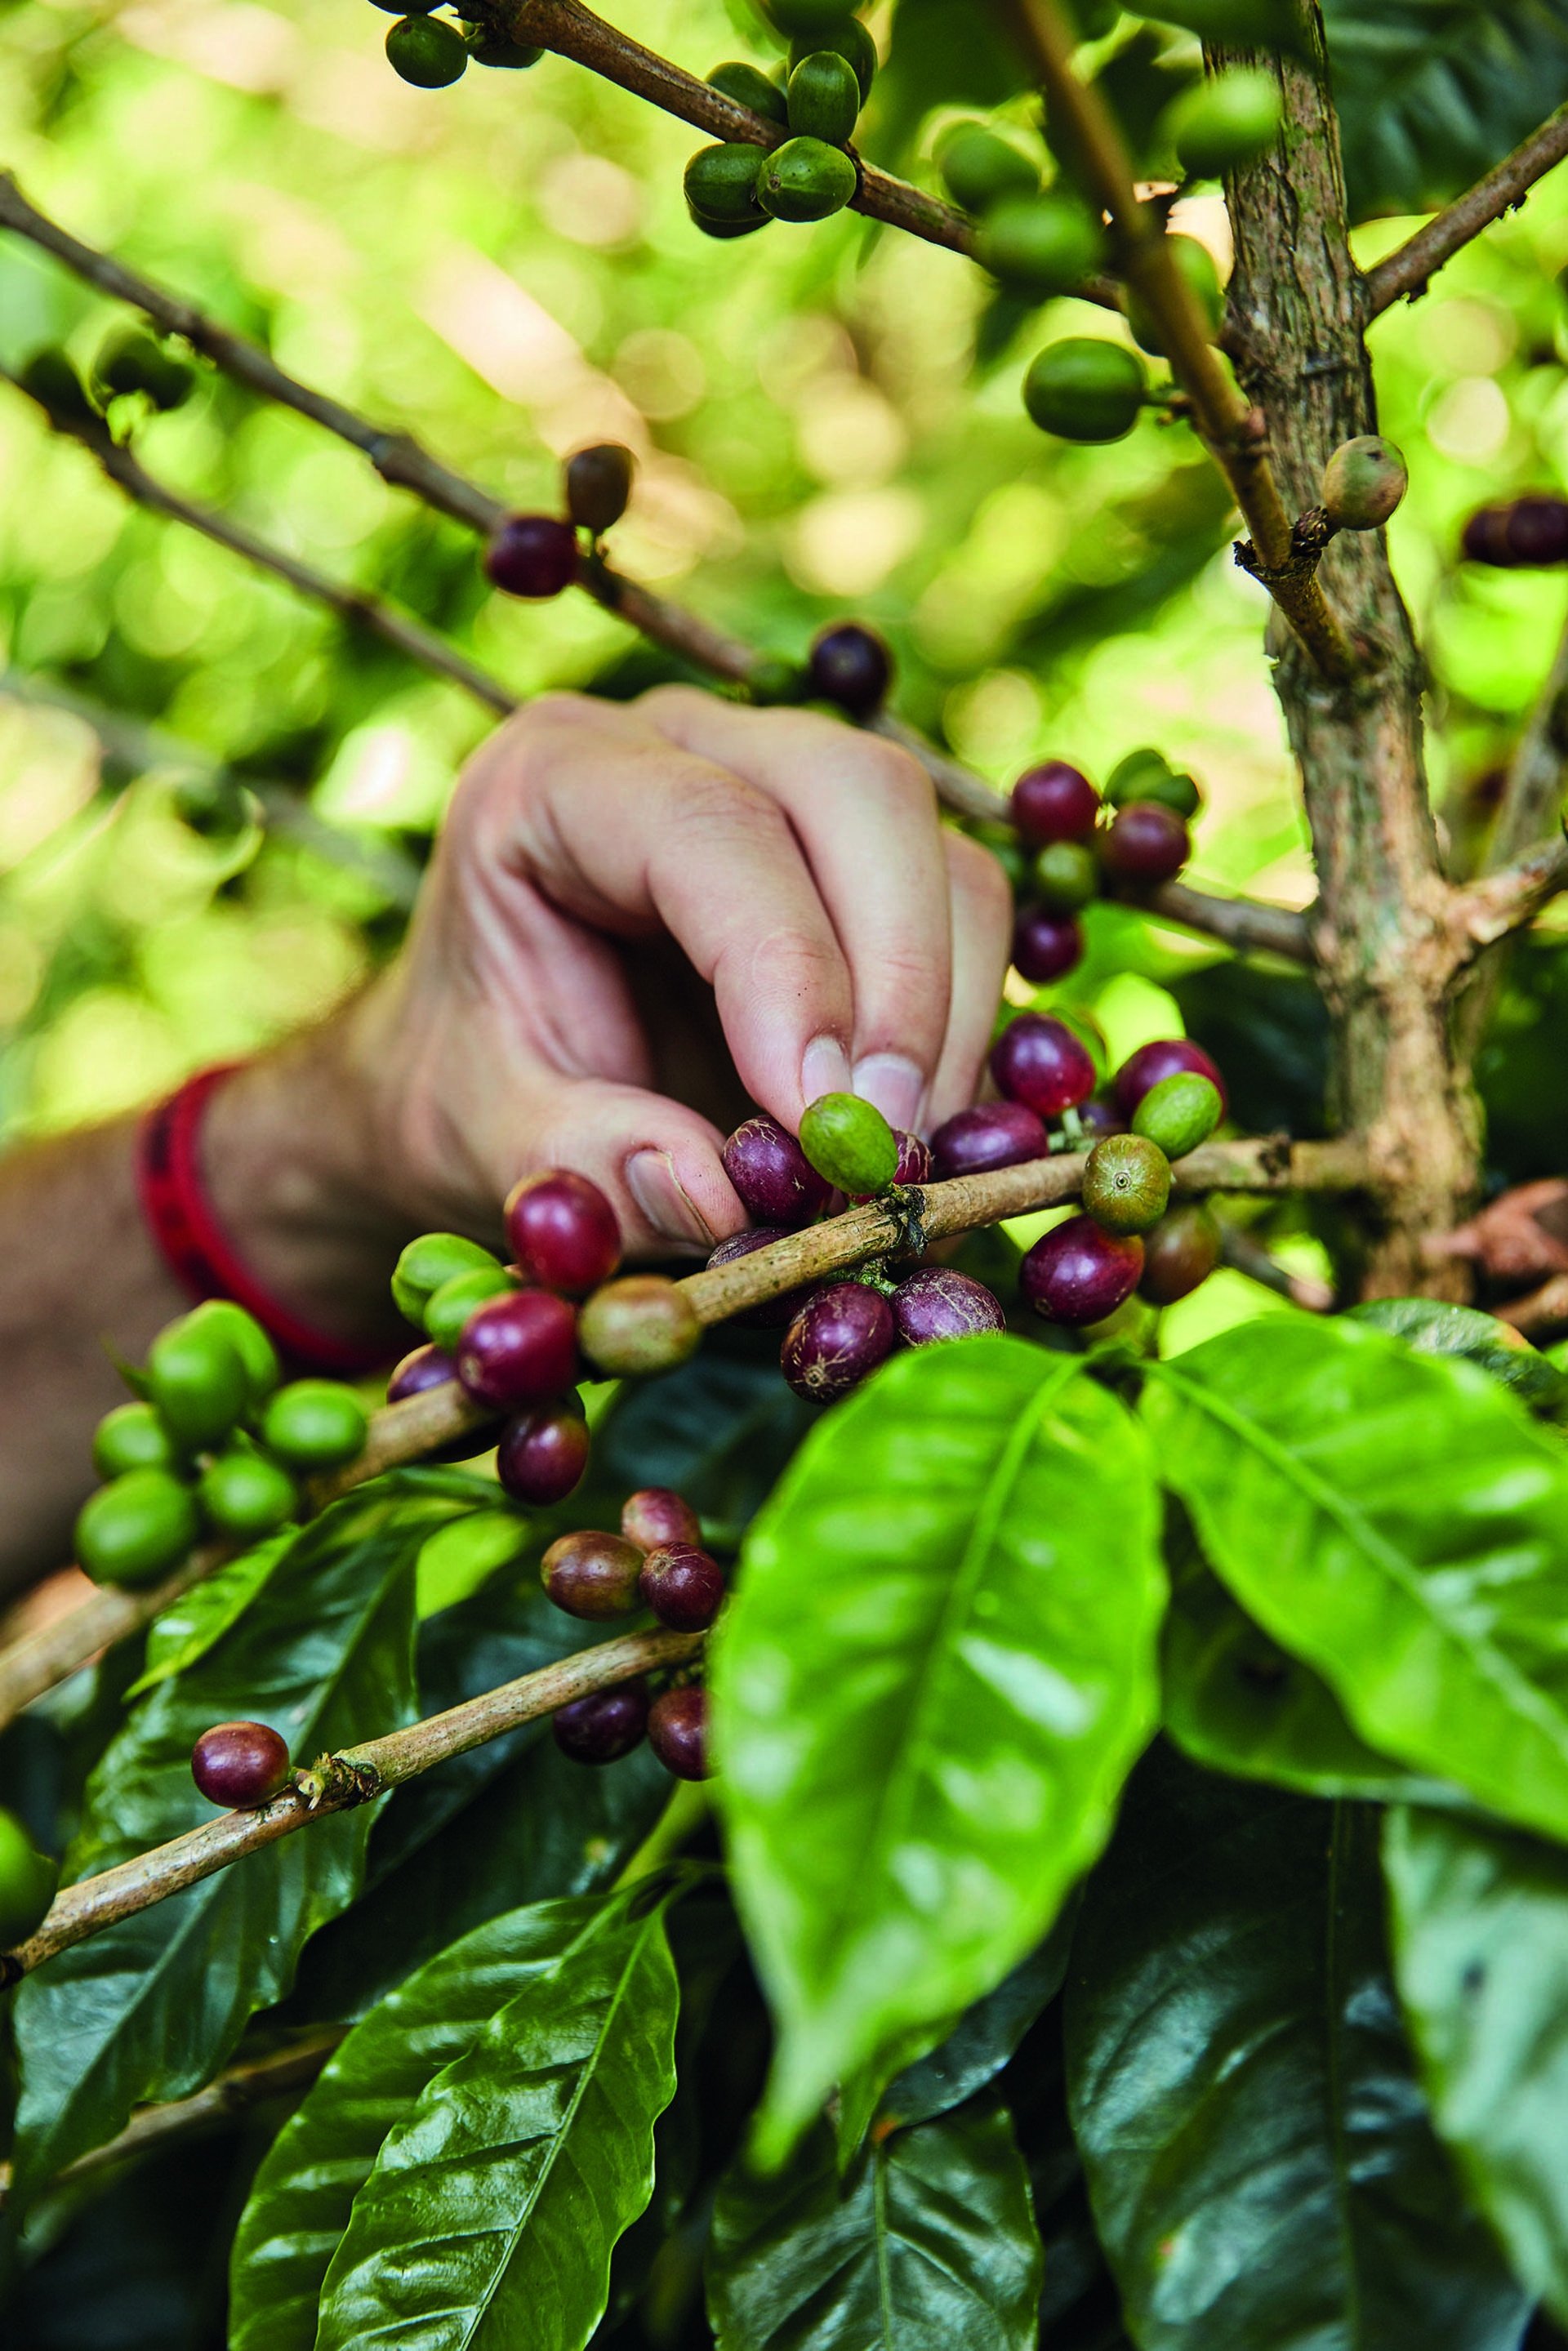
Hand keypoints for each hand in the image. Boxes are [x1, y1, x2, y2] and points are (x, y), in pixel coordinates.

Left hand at [340, 686, 1011, 1257]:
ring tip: (889, 1163)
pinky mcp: (861, 862)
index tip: (821, 1124)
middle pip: (859, 794)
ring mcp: (787, 786)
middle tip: (883, 1144)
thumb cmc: (472, 1084)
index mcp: (553, 780)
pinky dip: (965, 1030)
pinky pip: (965, 920)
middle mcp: (684, 746)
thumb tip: (717, 1193)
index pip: (710, 828)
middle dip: (901, 978)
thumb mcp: (483, 1138)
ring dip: (947, 1018)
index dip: (789, 972)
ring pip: (937, 855)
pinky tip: (909, 1130)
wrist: (478, 1072)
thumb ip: (579, 1160)